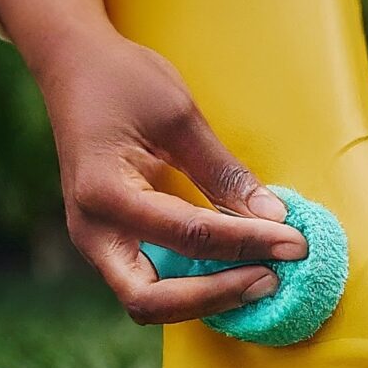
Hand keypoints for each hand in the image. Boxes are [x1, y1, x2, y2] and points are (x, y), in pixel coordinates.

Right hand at [0, 0, 306, 323]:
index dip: (248, 243)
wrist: (73, 65)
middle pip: (150, 301)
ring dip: (206, 299)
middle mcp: (91, 229)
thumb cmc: (124, 81)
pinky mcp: (111, 240)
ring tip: (263, 277)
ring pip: (148, 302)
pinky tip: (235, 271)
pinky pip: (151, 282)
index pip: (189, 234)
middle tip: (273, 278)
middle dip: (216, 296)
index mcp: (104, 192)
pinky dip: (194, 286)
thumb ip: (224, 172)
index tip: (295, 241)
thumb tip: (275, 217)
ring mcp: (96, 240)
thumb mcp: (180, 117)